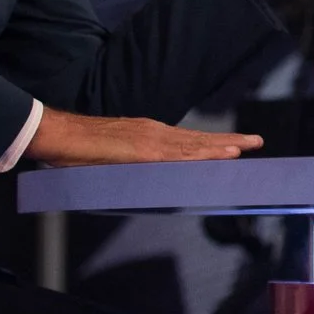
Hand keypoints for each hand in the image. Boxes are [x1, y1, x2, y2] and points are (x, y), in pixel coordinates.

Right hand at [27, 109, 261, 166]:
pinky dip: (204, 155)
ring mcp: (151, 139)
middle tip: (256, 141)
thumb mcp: (113, 161)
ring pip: (194, 144)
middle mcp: (154, 132)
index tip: (234, 145)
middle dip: (228, 141)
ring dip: (223, 146)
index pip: (187, 141)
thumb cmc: (79, 151)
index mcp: (148, 136)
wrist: (58, 136)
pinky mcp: (144, 150)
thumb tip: (148, 181)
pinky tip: (221, 155)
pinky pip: (180, 155)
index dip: (211, 143)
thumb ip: (133, 168)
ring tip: (247, 147)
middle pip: (198, 139)